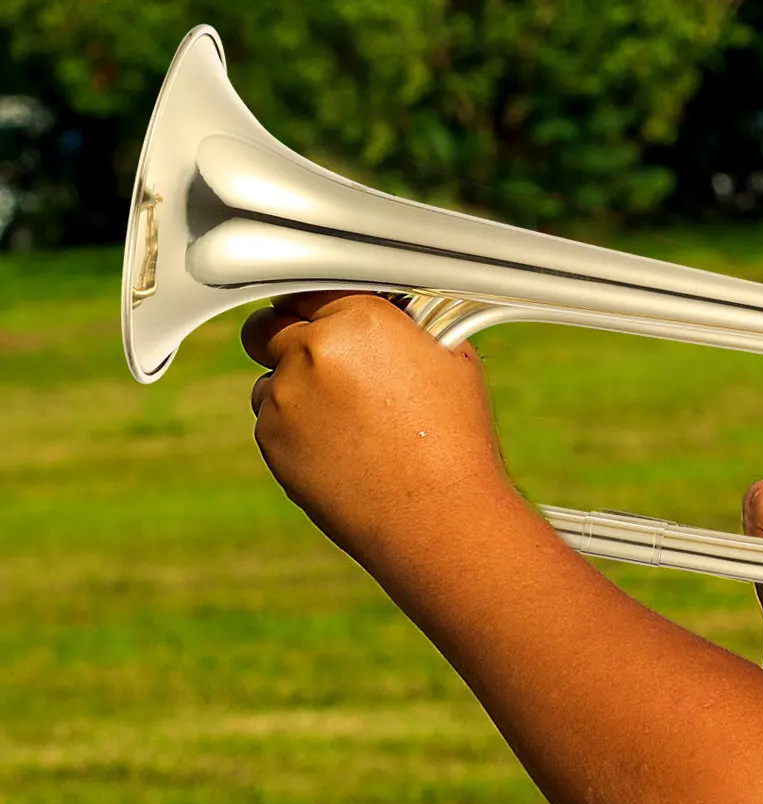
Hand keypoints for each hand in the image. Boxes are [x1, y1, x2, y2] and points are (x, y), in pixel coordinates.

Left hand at [241, 292, 509, 562]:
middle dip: (286, 339)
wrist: (438, 517)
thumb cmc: (456, 441)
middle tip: (319, 363)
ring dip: (294, 391)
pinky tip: (342, 452)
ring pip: (269, 380)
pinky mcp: (271, 440)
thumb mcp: (450, 360)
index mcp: (360, 320)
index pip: (308, 287)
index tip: (322, 317)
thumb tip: (387, 315)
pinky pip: (272, 423)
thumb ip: (403, 327)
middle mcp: (312, 350)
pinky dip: (297, 432)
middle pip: (267, 326)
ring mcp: (285, 397)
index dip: (316, 304)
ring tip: (348, 425)